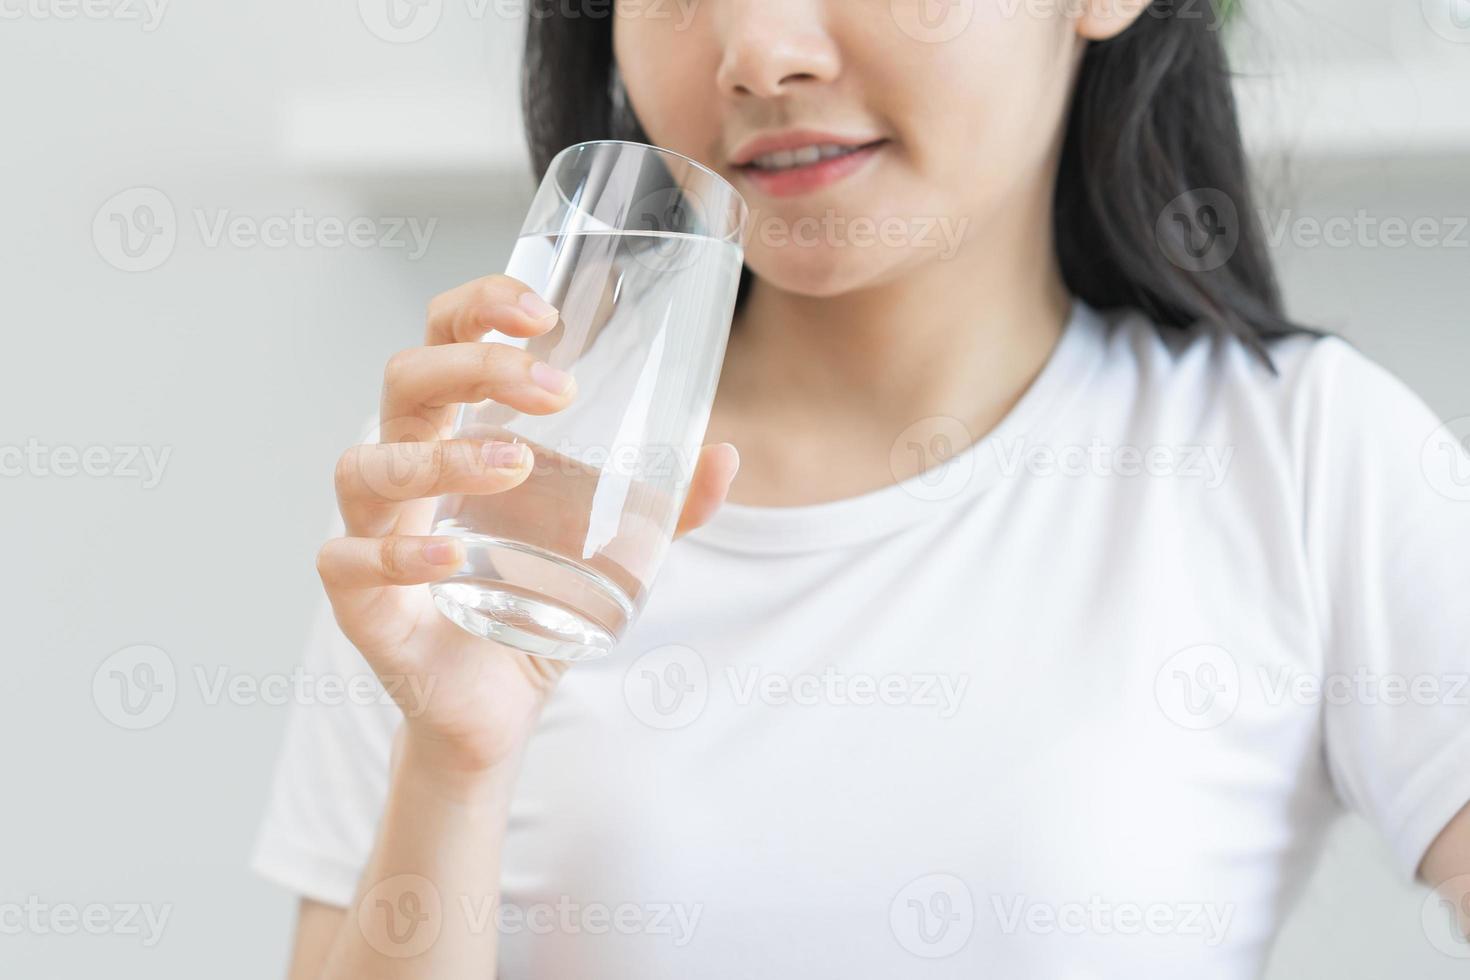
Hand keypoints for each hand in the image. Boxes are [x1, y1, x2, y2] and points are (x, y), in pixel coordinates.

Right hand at [315, 274, 738, 786]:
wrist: (495, 711)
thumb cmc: (537, 607)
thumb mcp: (614, 551)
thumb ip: (667, 508)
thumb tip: (726, 456)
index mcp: (456, 436)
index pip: (443, 339)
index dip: (477, 306)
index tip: (541, 310)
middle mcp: (408, 474)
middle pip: (406, 382)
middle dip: (475, 364)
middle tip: (556, 388)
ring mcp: (376, 534)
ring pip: (367, 465)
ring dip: (442, 456)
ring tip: (516, 461)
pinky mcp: (364, 606)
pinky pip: (349, 561)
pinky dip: (400, 553)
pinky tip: (456, 555)